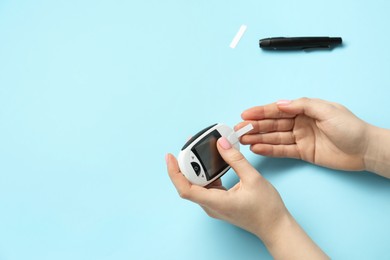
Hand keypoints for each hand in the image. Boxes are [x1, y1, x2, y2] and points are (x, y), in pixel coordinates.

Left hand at [166, 137, 286, 238]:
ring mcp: (214, 205)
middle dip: (185, 164)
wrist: (275, 227)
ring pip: (197, 185)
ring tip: (198, 150)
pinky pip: (207, 187)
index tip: (170, 156)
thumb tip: (221, 143)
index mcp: (216, 202)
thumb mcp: (253, 179)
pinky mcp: (220, 203)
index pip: (185, 189)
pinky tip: (212, 162)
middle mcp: (211, 206)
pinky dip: (206, 174)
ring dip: (195, 168)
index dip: (175, 172)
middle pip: (188, 184)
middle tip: (189, 145)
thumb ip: (236, 159)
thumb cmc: (266, 208)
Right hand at [236, 98, 370, 170]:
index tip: (245, 114)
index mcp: (305, 109)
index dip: (261, 112)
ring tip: (243, 140)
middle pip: (273, 124)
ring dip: (259, 138)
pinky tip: (257, 148)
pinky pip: (283, 150)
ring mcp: (300, 138)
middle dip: (255, 126)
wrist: (365, 149)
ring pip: (275, 137)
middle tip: (239, 130)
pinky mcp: (303, 152)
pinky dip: (270, 150)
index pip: (278, 110)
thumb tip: (280, 104)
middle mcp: (300, 123)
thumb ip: (302, 105)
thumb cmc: (350, 127)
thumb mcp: (326, 110)